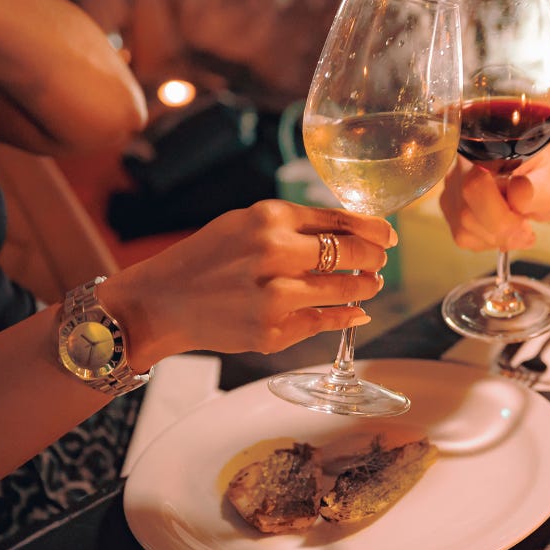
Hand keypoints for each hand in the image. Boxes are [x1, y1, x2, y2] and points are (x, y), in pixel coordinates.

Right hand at [100, 200, 397, 368]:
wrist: (161, 301)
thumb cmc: (206, 258)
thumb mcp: (245, 222)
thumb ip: (295, 224)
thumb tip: (351, 229)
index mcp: (269, 218)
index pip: (340, 220)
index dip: (373, 229)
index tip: (389, 235)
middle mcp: (274, 253)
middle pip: (350, 253)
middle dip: (374, 258)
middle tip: (382, 260)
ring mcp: (274, 296)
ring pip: (343, 290)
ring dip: (365, 287)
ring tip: (371, 285)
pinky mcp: (271, 331)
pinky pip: (324, 322)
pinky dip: (346, 316)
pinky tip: (356, 312)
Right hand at [439, 138, 549, 251]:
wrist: (541, 173)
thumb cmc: (548, 173)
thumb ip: (538, 190)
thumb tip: (517, 191)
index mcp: (487, 149)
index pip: (475, 186)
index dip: (501, 216)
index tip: (525, 223)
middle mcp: (461, 164)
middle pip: (466, 213)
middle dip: (502, 230)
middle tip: (526, 228)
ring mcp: (452, 186)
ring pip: (463, 229)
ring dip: (497, 237)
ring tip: (518, 225)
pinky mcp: (451, 207)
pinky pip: (463, 237)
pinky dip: (488, 240)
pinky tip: (503, 228)